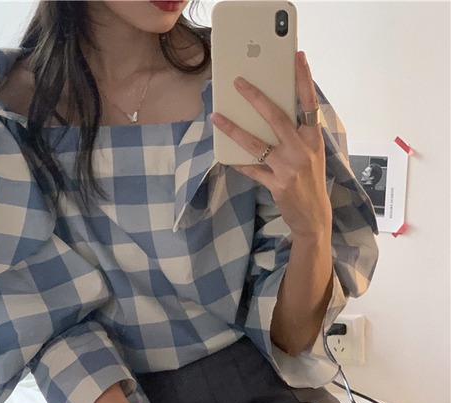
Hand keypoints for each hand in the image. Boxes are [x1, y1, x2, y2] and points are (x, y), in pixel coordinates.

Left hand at [209, 51, 331, 240]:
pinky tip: (225, 156)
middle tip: (238, 83)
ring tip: (217, 117)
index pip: (309, 103)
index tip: (297, 57)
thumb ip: (297, 135)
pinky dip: (238, 162)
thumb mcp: (311, 154)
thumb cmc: (311, 181)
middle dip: (256, 98)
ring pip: (256, 143)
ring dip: (234, 129)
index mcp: (313, 138)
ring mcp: (288, 167)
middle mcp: (302, 149)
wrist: (314, 216)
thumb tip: (272, 114)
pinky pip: (251, 169)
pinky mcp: (276, 183)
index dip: (304, 79)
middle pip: (276, 117)